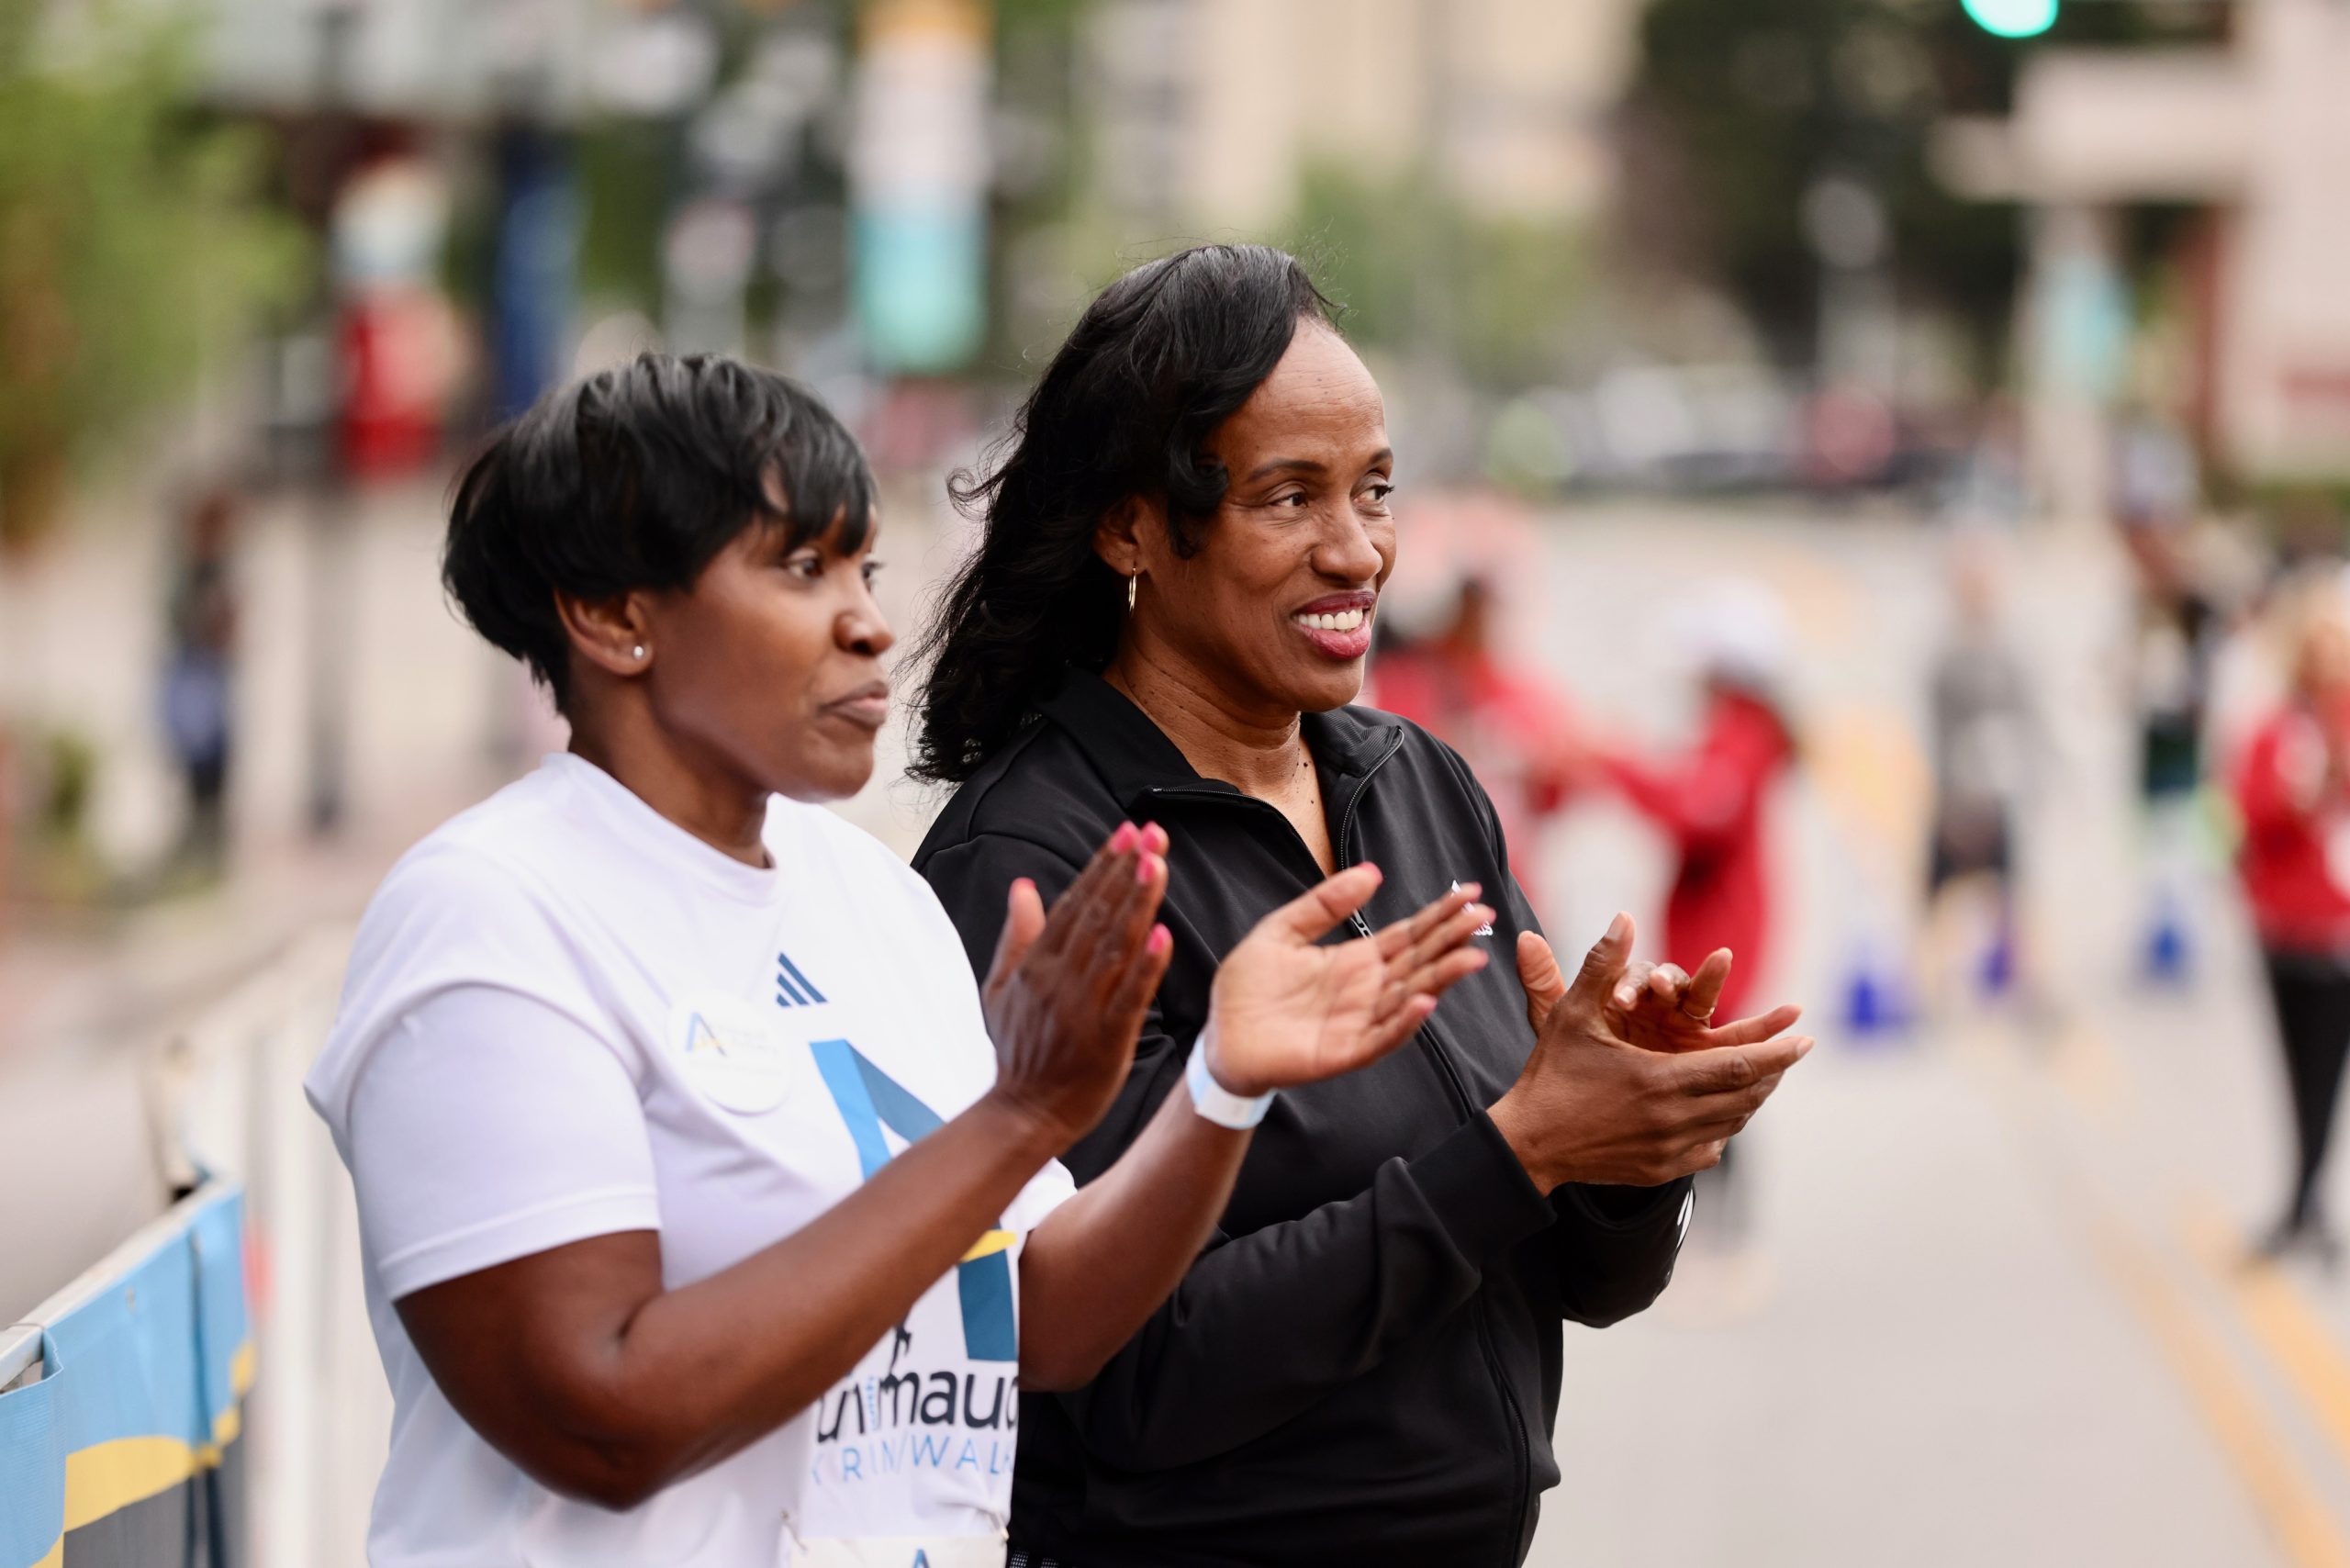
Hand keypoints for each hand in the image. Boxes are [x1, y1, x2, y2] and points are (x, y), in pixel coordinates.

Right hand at [982, 822, 1175, 1148]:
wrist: (1023, 1113)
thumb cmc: (1019, 1050)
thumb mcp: (1002, 988)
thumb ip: (1017, 935)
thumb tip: (1021, 886)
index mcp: (1038, 964)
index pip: (1076, 902)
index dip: (1103, 865)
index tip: (1127, 832)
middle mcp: (1060, 979)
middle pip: (1098, 914)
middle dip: (1127, 870)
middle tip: (1153, 833)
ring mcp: (1083, 1008)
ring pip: (1115, 946)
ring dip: (1138, 902)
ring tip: (1159, 864)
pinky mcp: (1107, 1038)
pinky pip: (1130, 996)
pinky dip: (1146, 965)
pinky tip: (1162, 934)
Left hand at [1201, 869, 1490, 1096]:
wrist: (1218, 1038)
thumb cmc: (1247, 988)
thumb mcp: (1282, 930)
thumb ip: (1324, 904)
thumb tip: (1373, 871)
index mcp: (1356, 961)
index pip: (1408, 935)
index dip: (1439, 915)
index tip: (1470, 893)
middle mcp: (1366, 990)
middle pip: (1419, 961)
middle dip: (1452, 939)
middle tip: (1485, 915)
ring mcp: (1358, 1022)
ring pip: (1409, 997)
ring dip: (1441, 979)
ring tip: (1471, 957)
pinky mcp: (1343, 1052)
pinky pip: (1380, 1038)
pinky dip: (1403, 1022)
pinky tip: (1424, 1001)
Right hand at [1489, 912, 1811, 1192]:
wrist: (1528, 1144)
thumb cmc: (1550, 1073)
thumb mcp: (1572, 1014)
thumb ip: (1603, 964)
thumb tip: (1623, 917)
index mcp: (1659, 1080)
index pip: (1738, 1066)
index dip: (1777, 1052)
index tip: (1806, 1038)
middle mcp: (1672, 1119)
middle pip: (1745, 1097)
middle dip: (1772, 1072)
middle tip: (1790, 1051)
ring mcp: (1669, 1150)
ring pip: (1731, 1122)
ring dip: (1751, 1098)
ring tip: (1763, 1076)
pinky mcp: (1661, 1170)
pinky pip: (1711, 1148)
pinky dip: (1724, 1126)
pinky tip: (1723, 1111)